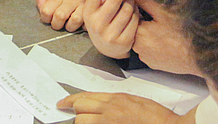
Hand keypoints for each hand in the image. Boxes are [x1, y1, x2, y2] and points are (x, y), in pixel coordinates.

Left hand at [37, 0, 97, 30]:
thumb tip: (39, 8)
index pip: (46, 10)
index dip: (45, 18)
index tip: (48, 18)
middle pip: (59, 17)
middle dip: (56, 24)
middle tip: (58, 23)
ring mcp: (82, 4)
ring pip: (73, 21)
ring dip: (70, 27)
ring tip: (69, 24)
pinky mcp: (91, 10)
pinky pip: (85, 23)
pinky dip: (81, 27)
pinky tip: (79, 24)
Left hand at [57, 91, 184, 123]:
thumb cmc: (155, 116)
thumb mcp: (132, 100)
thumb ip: (114, 101)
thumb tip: (100, 104)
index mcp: (115, 99)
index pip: (85, 97)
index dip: (70, 100)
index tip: (62, 103)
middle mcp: (110, 111)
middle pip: (80, 108)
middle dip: (74, 112)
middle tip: (69, 114)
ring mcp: (111, 123)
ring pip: (83, 122)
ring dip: (82, 123)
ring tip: (86, 122)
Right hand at [82, 0, 138, 58]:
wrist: (106, 48)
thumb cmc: (103, 19)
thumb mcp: (100, 2)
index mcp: (88, 12)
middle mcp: (96, 23)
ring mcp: (109, 33)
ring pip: (128, 8)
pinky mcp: (123, 41)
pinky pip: (135, 19)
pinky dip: (137, 12)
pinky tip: (134, 10)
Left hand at [129, 0, 200, 74]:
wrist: (198, 55)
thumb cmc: (182, 33)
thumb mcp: (162, 13)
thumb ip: (144, 1)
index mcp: (138, 32)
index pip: (131, 17)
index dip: (140, 11)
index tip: (150, 12)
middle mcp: (137, 47)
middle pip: (135, 30)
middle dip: (143, 24)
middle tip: (158, 22)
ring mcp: (144, 57)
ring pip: (140, 41)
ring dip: (147, 35)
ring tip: (163, 32)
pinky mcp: (151, 64)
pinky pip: (147, 52)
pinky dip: (152, 46)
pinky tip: (164, 42)